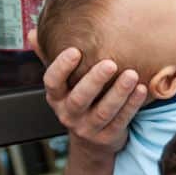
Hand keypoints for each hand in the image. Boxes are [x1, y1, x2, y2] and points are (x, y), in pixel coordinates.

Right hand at [29, 30, 146, 153]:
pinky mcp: (107, 137)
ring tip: (132, 75)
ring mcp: (88, 128)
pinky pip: (121, 121)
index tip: (75, 50)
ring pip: (104, 111)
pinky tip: (142, 89)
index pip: (52, 82)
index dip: (62, 67)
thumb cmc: (78, 100)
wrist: (92, 141)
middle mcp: (69, 114)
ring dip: (119, 92)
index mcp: (56, 97)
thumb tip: (32, 33)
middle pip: (79, 98)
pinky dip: (132, 105)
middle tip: (110, 63)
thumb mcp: (63, 84)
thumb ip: (50, 59)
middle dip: (95, 80)